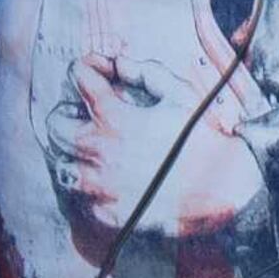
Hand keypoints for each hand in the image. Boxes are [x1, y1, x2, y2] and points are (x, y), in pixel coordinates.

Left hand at [47, 50, 259, 242]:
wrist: (223, 189)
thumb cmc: (201, 137)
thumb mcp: (179, 93)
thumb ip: (144, 73)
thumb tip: (118, 64)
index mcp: (115, 118)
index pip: (79, 79)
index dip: (86, 68)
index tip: (96, 72)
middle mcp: (99, 152)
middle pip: (55, 126)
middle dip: (67, 113)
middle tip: (83, 114)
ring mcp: (100, 186)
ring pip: (61, 165)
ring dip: (71, 152)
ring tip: (91, 149)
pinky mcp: (107, 213)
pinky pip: (81, 197)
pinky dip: (87, 184)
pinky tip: (106, 178)